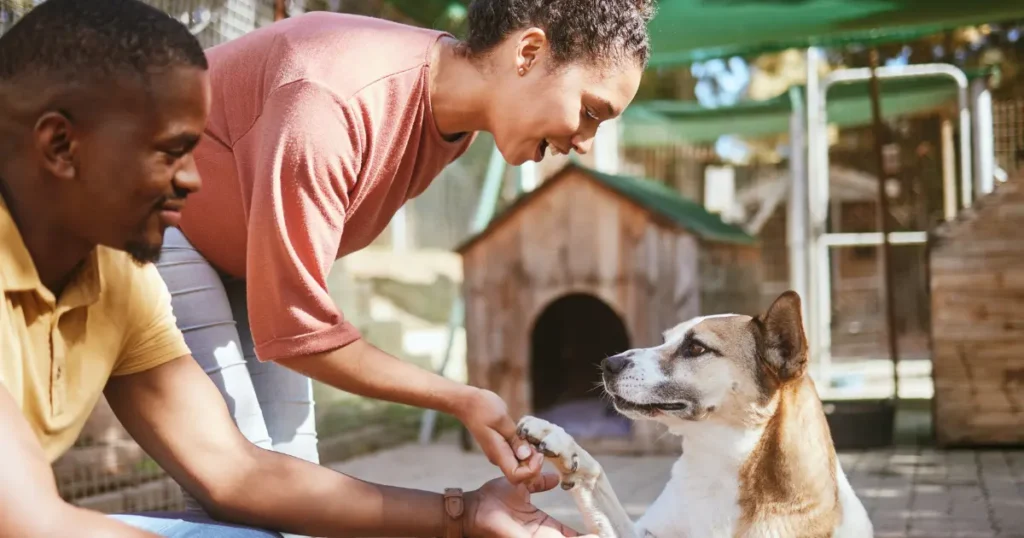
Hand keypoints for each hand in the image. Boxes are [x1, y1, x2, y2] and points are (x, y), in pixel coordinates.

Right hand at [457, 388, 542, 483]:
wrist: (467, 403)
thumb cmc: (482, 408)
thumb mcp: (502, 420)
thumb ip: (515, 438)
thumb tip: (527, 455)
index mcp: (498, 453)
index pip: (517, 476)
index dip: (532, 470)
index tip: (538, 453)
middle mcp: (499, 458)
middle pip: (520, 475)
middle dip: (534, 464)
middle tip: (539, 446)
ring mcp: (500, 453)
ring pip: (520, 465)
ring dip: (531, 457)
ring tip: (534, 439)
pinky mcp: (502, 447)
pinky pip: (517, 456)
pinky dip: (526, 450)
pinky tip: (528, 437)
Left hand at [465, 474, 592, 537]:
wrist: (474, 507)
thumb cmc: (493, 498)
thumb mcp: (523, 486)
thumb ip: (539, 482)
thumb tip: (555, 477)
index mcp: (541, 525)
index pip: (568, 535)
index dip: (584, 535)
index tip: (602, 532)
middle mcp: (541, 536)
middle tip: (609, 537)